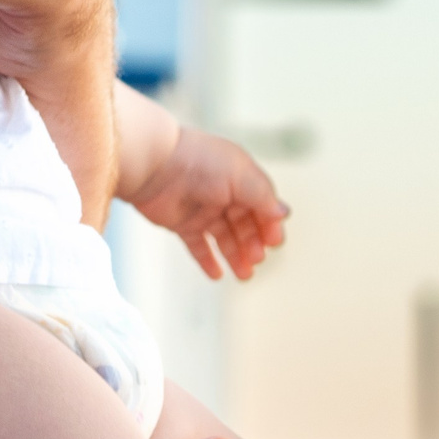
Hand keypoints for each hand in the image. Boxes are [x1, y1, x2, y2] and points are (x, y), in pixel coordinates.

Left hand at [125, 126, 290, 280]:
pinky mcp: (182, 224)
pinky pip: (199, 246)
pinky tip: (218, 275)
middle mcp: (222, 193)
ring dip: (236, 256)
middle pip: (245, 224)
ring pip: (225, 238)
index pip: (262, 205)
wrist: (154, 166)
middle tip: (258, 259)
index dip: (269, 224)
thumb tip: (284, 213)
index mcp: (240, 177)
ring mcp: (202, 210)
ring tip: (244, 275)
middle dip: (253, 243)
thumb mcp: (241, 177)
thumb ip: (263, 197)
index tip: (274, 242)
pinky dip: (208, 261)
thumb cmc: (199, 163)